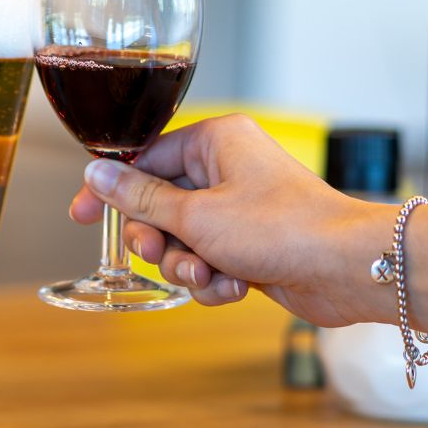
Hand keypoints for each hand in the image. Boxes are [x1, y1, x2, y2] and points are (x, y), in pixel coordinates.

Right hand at [69, 114, 372, 325]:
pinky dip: (214, 280)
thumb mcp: (196, 215)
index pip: (143, 159)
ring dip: (188, 266)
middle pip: (158, 205)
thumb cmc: (283, 228)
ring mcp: (239, 210)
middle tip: (160, 253)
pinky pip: (208, 262)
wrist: (346, 269)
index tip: (82, 216)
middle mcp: (227, 170)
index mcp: (215, 142)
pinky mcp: (250, 245)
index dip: (111, 191)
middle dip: (158, 239)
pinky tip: (236, 285)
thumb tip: (96, 175)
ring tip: (209, 274)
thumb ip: (139, 198)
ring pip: (181, 241)